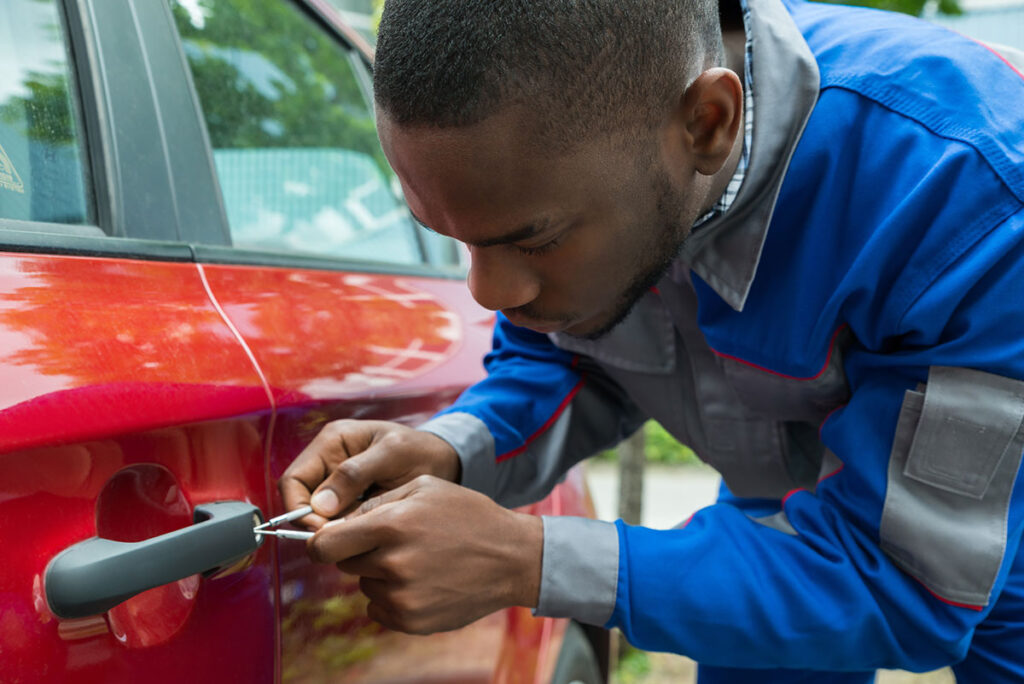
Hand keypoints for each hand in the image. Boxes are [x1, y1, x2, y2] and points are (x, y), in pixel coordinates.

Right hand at [279, 420, 459, 528]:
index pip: (293, 479)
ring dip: (333, 528)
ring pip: (317, 515)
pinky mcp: (350, 500)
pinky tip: (367, 533)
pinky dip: (346, 530)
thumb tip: (320, 505)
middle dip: (316, 522)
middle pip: (300, 499)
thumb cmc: (421, 451)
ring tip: (362, 533)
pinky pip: (336, 520)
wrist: (445, 461)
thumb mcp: (393, 455)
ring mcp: (337, 481)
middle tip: (343, 539)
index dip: (299, 508)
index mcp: (333, 441)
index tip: (323, 531)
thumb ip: (356, 474)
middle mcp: (328, 460)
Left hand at [307, 475, 542, 633]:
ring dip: (380, 575)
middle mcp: (392, 564)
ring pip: (365, 586)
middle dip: (360, 553)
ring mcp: (402, 597)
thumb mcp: (423, 488)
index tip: (328, 541)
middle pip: (345, 565)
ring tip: (418, 560)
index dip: (320, 543)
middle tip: (393, 543)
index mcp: (390, 525)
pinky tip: (422, 581)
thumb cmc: (467, 515)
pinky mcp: (412, 621)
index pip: (323, 545)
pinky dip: (393, 598)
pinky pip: (379, 609)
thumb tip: (336, 521)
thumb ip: (376, 501)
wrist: (511, 557)